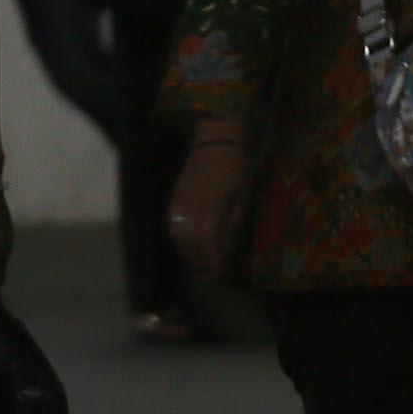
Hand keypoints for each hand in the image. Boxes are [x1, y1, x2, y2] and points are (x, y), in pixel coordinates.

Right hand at [166, 127, 252, 280]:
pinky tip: (188, 243)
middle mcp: (188, 207)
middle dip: (196, 260)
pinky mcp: (173, 196)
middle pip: (186, 242)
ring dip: (185, 251)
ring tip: (197, 261)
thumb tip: (223, 250)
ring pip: (175, 234)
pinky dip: (178, 238)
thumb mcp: (241, 198)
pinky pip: (171, 223)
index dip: (209, 260)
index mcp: (208, 207)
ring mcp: (178, 201)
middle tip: (208, 273)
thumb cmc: (235, 167)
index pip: (204, 242)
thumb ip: (230, 225)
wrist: (215, 140)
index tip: (216, 273)